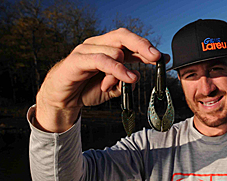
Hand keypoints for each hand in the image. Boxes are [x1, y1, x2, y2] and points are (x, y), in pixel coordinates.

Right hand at [36, 28, 168, 131]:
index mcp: (108, 48)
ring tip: (129, 80)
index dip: (147, 48)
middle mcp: (98, 45)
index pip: (130, 41)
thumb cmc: (87, 89)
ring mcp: (86, 50)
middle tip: (156, 57)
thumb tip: (139, 77)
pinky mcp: (77, 60)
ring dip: (125, 68)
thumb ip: (126, 81)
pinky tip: (128, 77)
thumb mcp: (113, 88)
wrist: (63, 99)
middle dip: (142, 45)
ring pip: (114, 50)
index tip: (163, 58)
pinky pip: (101, 60)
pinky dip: (117, 69)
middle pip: (123, 36)